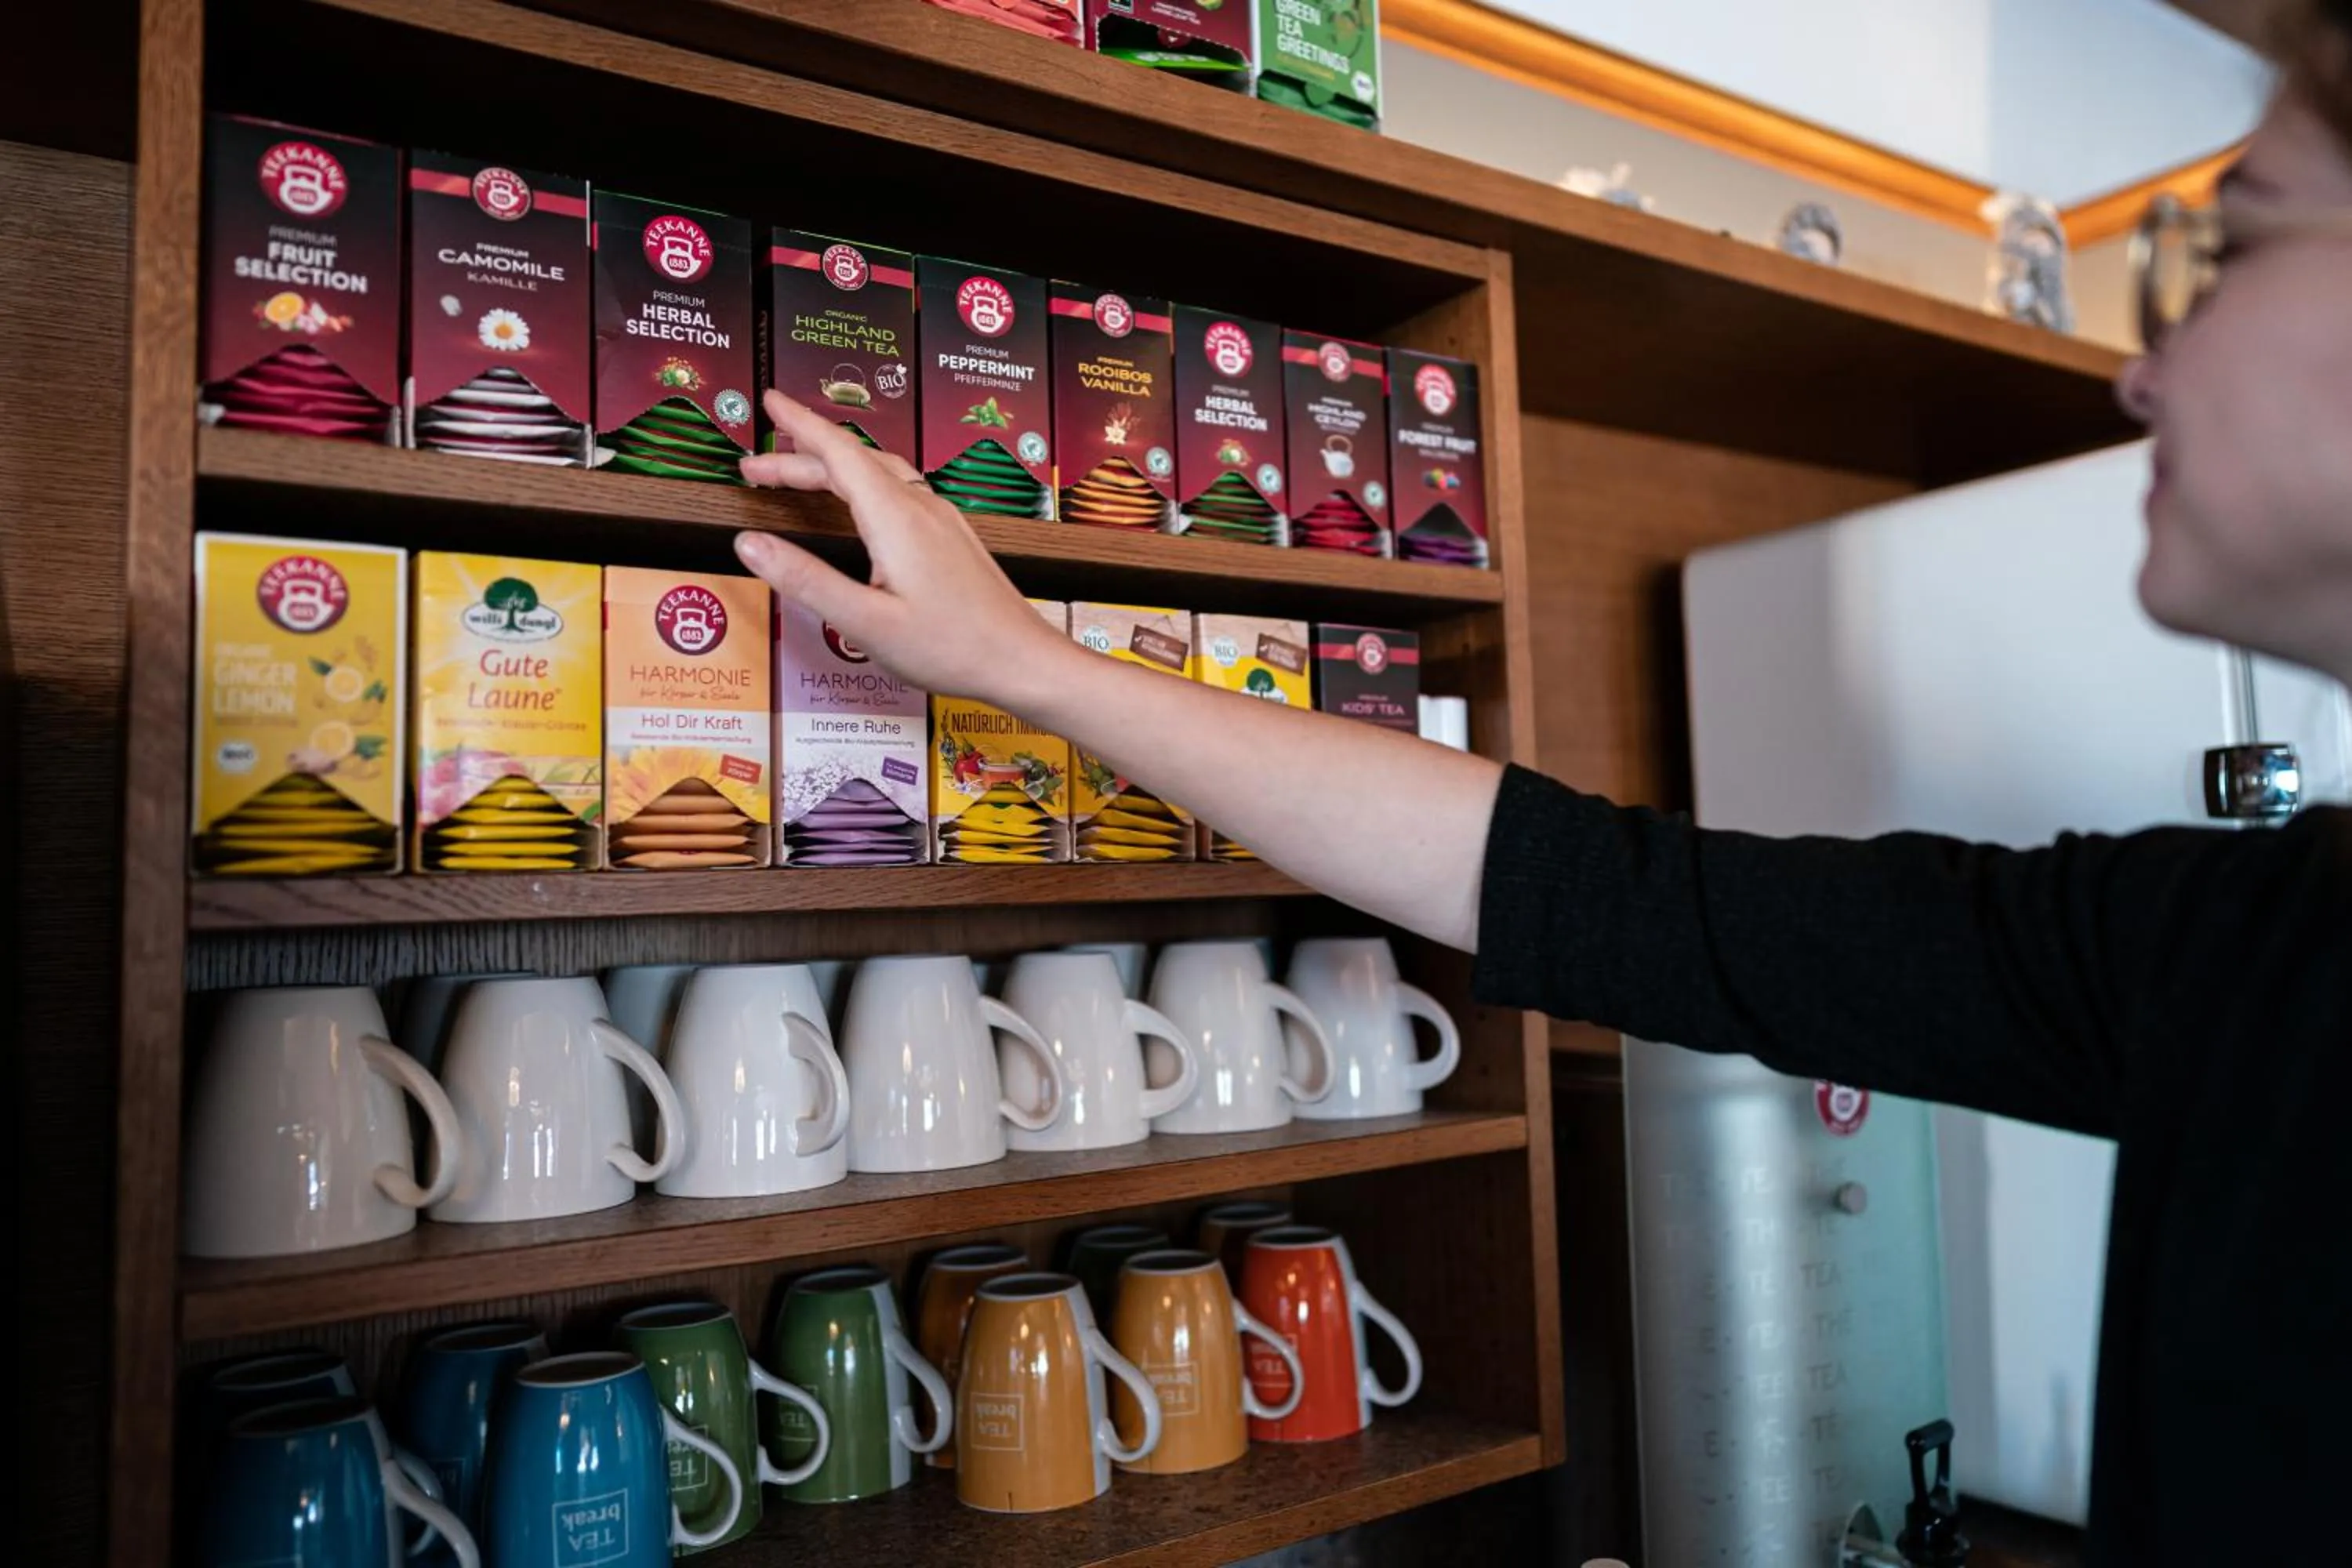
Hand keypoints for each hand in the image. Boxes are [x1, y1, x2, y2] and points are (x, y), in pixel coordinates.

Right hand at [734, 390, 1074, 704]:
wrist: (1024, 661)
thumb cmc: (953, 648)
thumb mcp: (865, 624)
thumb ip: (805, 580)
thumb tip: (749, 544)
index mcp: (896, 518)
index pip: (838, 452)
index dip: (800, 423)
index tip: (771, 401)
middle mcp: (921, 508)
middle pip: (854, 462)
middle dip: (801, 457)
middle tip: (755, 468)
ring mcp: (942, 520)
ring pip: (880, 474)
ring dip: (833, 469)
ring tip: (797, 477)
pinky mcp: (952, 538)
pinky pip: (900, 491)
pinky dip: (864, 484)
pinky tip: (858, 506)